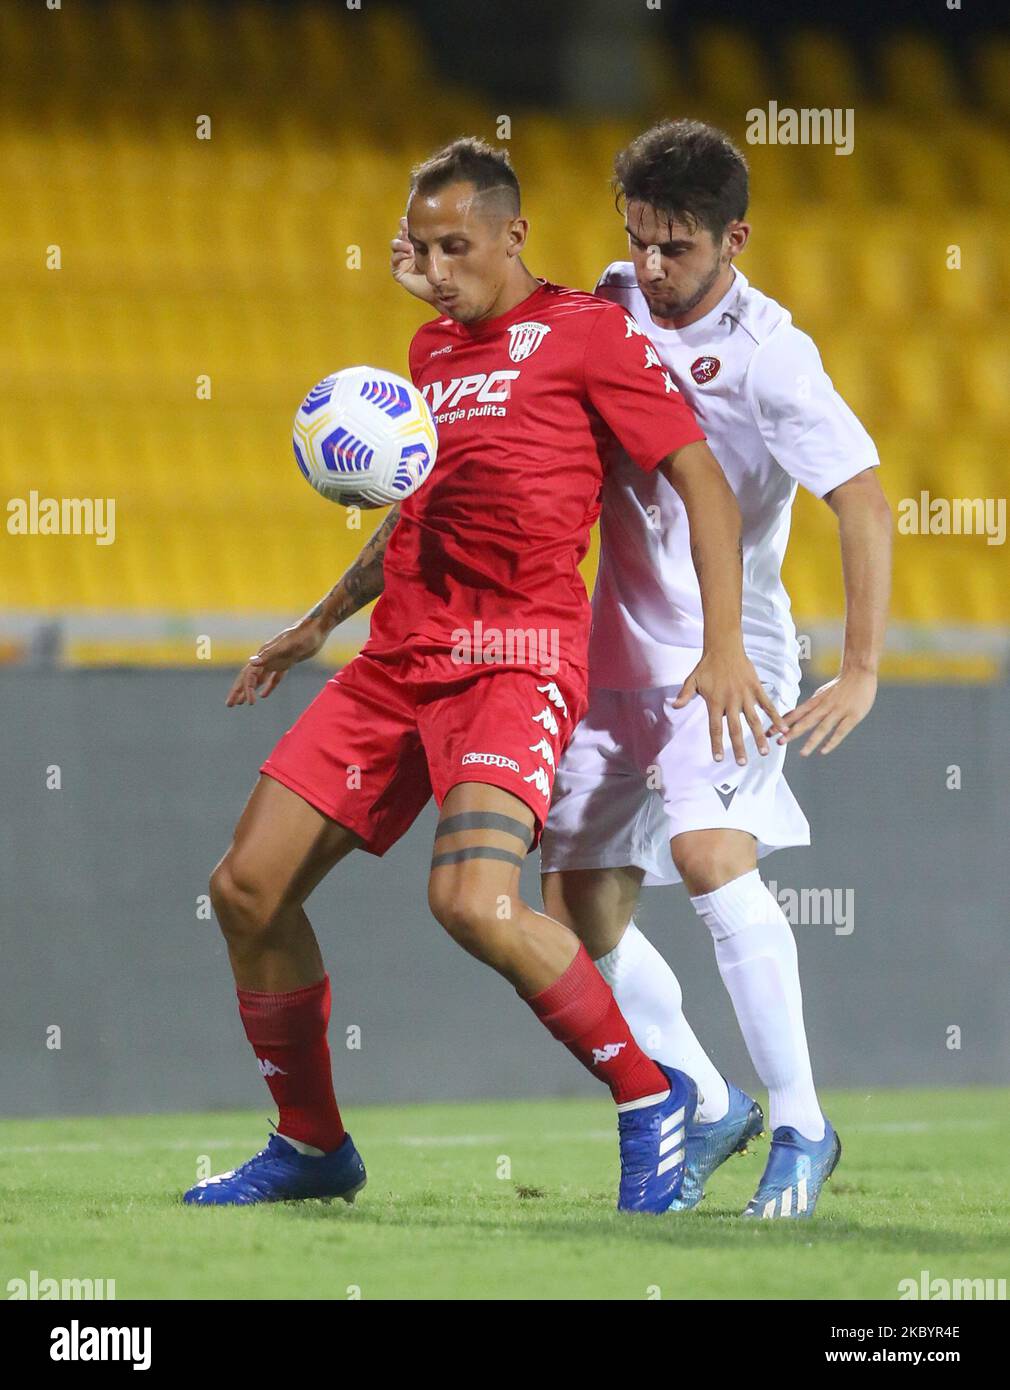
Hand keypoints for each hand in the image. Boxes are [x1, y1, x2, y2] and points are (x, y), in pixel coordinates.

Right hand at [225, 617, 329, 706]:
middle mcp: (267, 657)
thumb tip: (251, 663)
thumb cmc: (303, 636)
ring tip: (242, 703)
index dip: (247, 689)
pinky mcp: (287, 662)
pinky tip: (264, 695)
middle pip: (249, 677)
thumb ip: (269, 655)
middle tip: (229, 705)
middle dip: (239, 691)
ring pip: (259, 678)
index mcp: (264, 654)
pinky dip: (268, 687)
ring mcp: (276, 660)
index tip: (251, 703)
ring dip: (250, 690)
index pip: (249, 675)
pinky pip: (274, 678)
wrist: (317, 628)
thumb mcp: (287, 646)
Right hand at [390, 216, 435, 303]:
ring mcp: (403, 261)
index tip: (409, 219)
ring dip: (400, 243)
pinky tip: (407, 255)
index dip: (408, 222)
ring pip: (394, 245)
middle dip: (402, 230)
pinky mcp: (399, 272)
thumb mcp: (442, 249)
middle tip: (407, 228)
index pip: (410, 228)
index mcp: (419, 242)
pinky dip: (398, 256)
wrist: (443, 290)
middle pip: (400, 234)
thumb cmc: (446, 270)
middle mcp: (410, 250)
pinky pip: (394, 260)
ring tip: (409, 247)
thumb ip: (437, 236)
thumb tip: (440, 221)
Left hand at [674, 647, 786, 764]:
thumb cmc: (707, 665)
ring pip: (754, 720)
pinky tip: (783, 728)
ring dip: (759, 737)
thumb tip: (675, 706)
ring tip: (764, 752)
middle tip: (743, 763)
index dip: (717, 744)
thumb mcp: (692, 680)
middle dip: (739, 747)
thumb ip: (685, 694)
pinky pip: (767, 705)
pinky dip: (776, 717)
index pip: (715, 728)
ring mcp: (745, 695)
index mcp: (715, 702)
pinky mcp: (756, 688)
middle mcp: (731, 701)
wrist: (724, 647)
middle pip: (735, 728)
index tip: (719, 759)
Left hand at [778, 669, 877, 755]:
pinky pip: (840, 731)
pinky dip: (832, 742)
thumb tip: (795, 716)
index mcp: (816, 701)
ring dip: (811, 741)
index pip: (795, 713)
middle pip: (805, 721)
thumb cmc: (841, 684)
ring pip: (822, 728)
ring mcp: (838, 711)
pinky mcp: (852, 716)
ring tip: (802, 753)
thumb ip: (810, 705)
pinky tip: (823, 751)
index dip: (782, 723)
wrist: (860, 672)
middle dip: (791, 732)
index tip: (770, 732)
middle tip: (779, 743)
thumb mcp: (821, 693)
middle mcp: (824, 706)